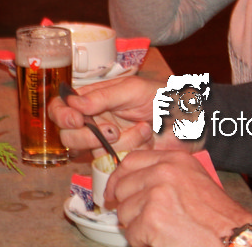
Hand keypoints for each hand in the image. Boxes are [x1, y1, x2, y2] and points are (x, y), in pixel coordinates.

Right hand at [49, 76, 181, 153]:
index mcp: (91, 99)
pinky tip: (146, 140)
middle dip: (86, 136)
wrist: (191, 122)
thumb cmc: (163, 98)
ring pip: (88, 153)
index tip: (76, 119)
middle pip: (67, 136)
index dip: (61, 115)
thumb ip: (102, 96)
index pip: (60, 107)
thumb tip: (73, 104)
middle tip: (111, 130)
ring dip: (116, 142)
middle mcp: (93, 121)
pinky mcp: (119, 160)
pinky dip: (129, 151)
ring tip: (141, 130)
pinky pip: (111, 162)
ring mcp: (105, 143)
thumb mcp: (132, 90)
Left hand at [105, 150, 251, 246]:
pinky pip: (132, 234)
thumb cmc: (221, 221)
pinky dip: (143, 243)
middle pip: (123, 187)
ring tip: (164, 233)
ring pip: (125, 213)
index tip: (112, 192)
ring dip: (138, 228)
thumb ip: (166, 176)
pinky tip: (165, 242)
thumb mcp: (196, 183)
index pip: (131, 161)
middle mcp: (163, 173)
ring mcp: (156, 195)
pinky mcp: (151, 220)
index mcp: (174, 161)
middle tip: (149, 222)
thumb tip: (134, 181)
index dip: (118, 178)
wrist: (236, 243)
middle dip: (130, 207)